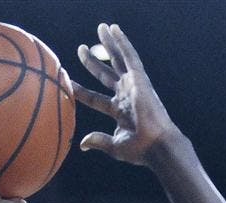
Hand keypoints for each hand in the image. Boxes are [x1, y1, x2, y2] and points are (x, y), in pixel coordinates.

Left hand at [72, 23, 175, 165]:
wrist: (157, 146)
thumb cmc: (140, 150)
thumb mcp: (114, 146)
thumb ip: (99, 141)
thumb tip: (82, 143)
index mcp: (119, 112)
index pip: (95, 98)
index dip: (81, 90)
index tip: (68, 81)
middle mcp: (125, 96)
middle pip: (105, 74)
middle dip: (92, 62)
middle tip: (81, 49)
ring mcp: (132, 86)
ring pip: (118, 60)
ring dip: (109, 44)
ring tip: (101, 28)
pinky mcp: (139, 80)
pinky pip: (129, 56)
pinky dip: (122, 43)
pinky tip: (115, 30)